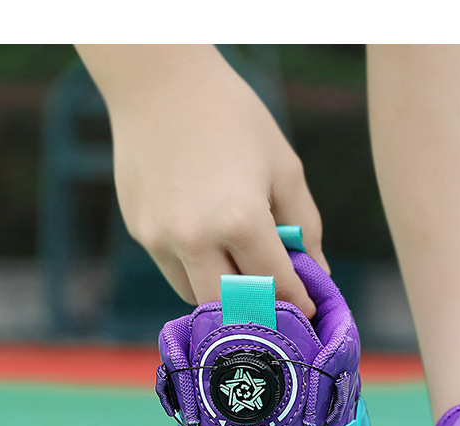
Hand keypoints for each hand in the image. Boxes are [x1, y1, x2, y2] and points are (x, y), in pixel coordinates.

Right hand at [76, 45, 325, 317]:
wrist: (158, 81)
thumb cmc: (232, 117)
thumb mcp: (283, 168)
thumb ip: (305, 228)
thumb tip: (319, 277)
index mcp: (240, 220)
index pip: (277, 286)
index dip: (299, 303)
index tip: (310, 311)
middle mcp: (195, 237)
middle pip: (233, 308)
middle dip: (258, 311)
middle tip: (278, 306)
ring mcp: (161, 238)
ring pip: (197, 297)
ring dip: (225, 296)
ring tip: (245, 275)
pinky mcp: (140, 232)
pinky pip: (175, 271)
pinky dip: (198, 271)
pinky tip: (212, 246)